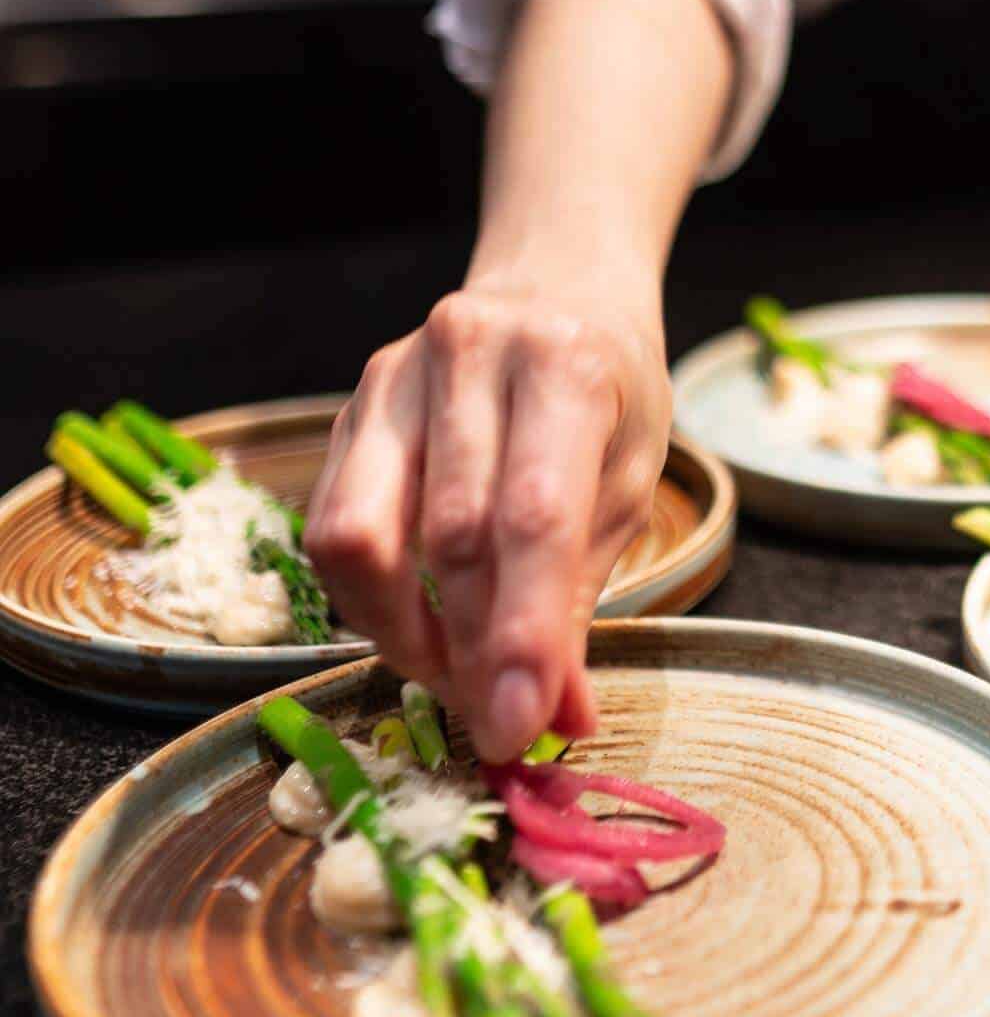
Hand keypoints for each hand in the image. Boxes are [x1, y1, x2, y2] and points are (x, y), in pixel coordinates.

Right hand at [306, 272, 669, 760]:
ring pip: (363, 536)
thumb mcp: (629, 483)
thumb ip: (583, 598)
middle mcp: (469, 354)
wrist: (556, 289)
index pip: (534, 518)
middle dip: (472, 653)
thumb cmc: (608, 395)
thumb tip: (557, 721)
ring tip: (458, 678)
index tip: (520, 726)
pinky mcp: (348, 408)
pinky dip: (372, 601)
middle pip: (451, 536)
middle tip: (500, 727)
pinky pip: (333, 527)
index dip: (523, 635)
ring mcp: (392, 376)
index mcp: (565, 365)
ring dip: (407, 635)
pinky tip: (420, 628)